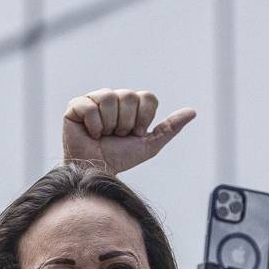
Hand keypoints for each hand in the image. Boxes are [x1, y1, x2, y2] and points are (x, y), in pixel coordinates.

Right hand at [61, 89, 195, 173]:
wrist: (97, 172)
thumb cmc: (121, 158)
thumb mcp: (149, 145)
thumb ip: (170, 128)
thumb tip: (193, 111)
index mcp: (131, 104)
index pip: (147, 97)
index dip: (144, 118)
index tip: (136, 134)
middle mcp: (113, 98)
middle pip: (128, 96)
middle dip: (126, 122)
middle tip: (117, 135)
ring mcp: (93, 100)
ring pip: (109, 98)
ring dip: (110, 124)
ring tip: (104, 135)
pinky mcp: (75, 106)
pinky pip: (89, 105)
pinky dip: (94, 125)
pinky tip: (91, 134)